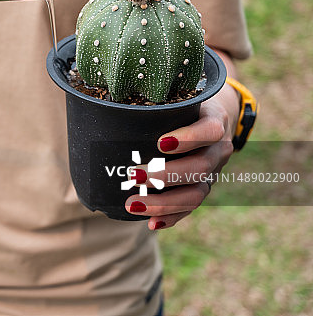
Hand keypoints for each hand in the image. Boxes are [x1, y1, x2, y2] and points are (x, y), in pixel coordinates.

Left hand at [124, 81, 239, 228]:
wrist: (212, 118)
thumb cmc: (183, 104)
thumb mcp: (177, 96)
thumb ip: (154, 101)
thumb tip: (104, 102)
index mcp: (214, 121)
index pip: (209, 131)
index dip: (188, 138)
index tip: (160, 143)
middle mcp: (217, 150)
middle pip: (200, 167)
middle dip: (165, 175)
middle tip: (133, 175)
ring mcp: (213, 172)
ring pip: (196, 194)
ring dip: (163, 202)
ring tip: (132, 204)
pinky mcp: (202, 188)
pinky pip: (190, 208)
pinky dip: (171, 217)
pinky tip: (151, 223)